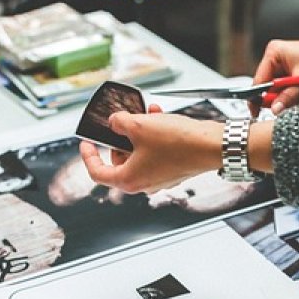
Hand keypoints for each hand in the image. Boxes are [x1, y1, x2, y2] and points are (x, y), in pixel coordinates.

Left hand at [80, 105, 222, 193]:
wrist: (211, 145)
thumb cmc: (178, 143)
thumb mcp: (139, 125)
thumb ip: (119, 122)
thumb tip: (115, 122)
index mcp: (129, 180)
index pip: (97, 173)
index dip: (88, 156)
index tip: (87, 144)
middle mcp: (143, 184)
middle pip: (119, 161)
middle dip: (120, 138)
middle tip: (122, 122)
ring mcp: (159, 178)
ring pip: (138, 154)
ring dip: (139, 133)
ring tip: (145, 114)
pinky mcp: (172, 171)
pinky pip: (155, 153)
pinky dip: (153, 137)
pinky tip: (158, 118)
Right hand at [252, 37, 298, 114]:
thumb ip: (288, 96)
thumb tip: (275, 109)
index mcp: (274, 54)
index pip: (259, 81)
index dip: (257, 99)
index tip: (256, 113)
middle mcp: (276, 59)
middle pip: (269, 89)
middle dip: (283, 98)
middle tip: (297, 99)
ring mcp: (283, 67)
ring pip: (280, 93)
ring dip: (293, 98)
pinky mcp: (291, 75)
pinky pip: (288, 92)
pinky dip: (298, 96)